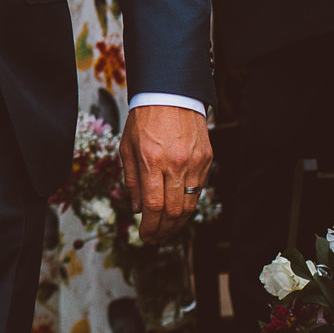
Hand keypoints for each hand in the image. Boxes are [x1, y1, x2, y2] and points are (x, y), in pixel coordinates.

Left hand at [121, 105, 211, 237]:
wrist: (171, 93)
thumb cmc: (144, 119)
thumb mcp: (127, 147)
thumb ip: (132, 180)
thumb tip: (137, 208)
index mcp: (152, 161)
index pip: (153, 206)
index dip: (149, 227)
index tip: (144, 236)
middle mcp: (175, 164)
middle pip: (173, 211)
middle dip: (163, 231)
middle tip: (155, 239)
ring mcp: (194, 163)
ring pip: (189, 205)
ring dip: (178, 223)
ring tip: (166, 231)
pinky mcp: (206, 159)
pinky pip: (198, 190)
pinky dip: (188, 204)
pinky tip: (179, 212)